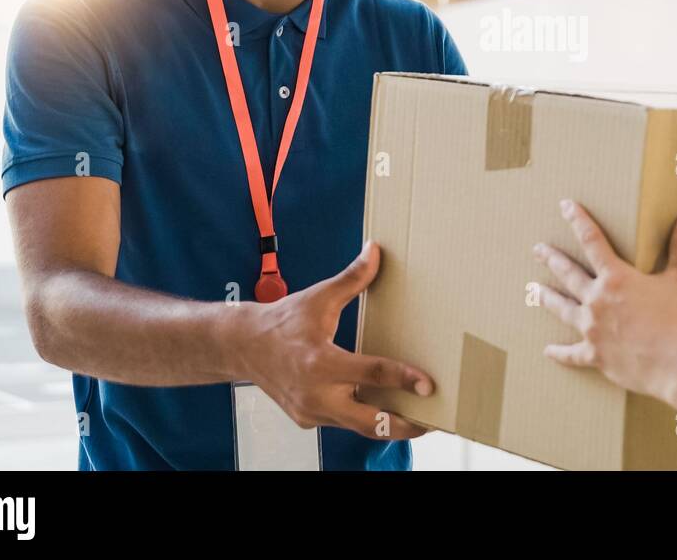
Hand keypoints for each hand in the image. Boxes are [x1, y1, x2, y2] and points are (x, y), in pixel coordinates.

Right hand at [242, 241, 432, 439]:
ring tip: (419, 419)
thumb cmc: (282, 322)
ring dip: (388, 425)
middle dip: (404, 426)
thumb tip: (376, 251)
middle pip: (370, 422)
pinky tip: (387, 410)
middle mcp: (317, 394)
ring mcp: (311, 411)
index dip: (404, 378)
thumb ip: (352, 278)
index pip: (372, 373)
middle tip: (434, 421)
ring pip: (358, 426)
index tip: (428, 385)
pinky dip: (365, 417)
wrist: (243, 346)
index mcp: (321, 362)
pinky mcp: (308, 419)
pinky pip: (343, 422)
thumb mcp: (319, 297)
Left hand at [534, 200, 676, 402]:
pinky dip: (559, 353)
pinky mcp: (595, 355)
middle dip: (552, 259)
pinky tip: (548, 350)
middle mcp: (597, 300)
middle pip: (568, 274)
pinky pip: (571, 354)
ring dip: (548, 297)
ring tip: (534, 290)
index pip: (592, 240)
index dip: (578, 220)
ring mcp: (592, 329)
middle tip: (537, 250)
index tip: (565, 206)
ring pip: (563, 308)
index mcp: (616, 278)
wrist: (676, 364)